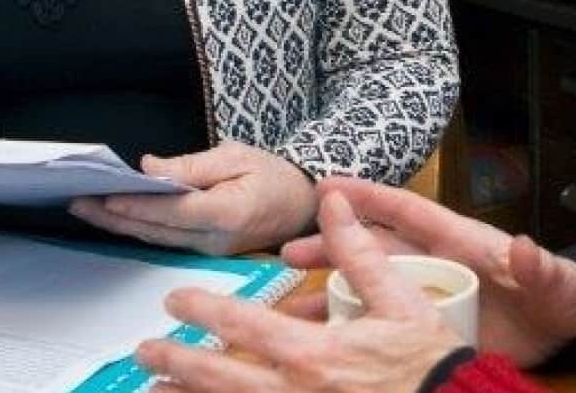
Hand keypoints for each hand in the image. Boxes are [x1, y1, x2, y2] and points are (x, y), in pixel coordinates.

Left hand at [68, 141, 315, 254]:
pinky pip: (164, 241)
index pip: (172, 211)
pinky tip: (114, 217)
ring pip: (154, 239)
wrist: (301, 205)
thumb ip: (192, 165)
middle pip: (155, 230)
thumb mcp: (237, 156)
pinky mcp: (205, 253)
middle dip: (113, 215)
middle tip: (77, 201)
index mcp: (228, 213)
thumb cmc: (273, 176)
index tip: (104, 194)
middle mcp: (216, 241)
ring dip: (118, 224)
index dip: (136, 204)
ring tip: (85, 207)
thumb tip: (149, 167)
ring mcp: (209, 252)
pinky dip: (136, 228)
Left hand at [135, 191, 461, 391]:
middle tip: (145, 350)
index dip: (205, 310)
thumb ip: (359, 252)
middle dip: (177, 363)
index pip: (245, 326)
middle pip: (220, 379)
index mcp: (317, 354)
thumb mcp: (401, 301)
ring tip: (154, 391)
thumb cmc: (430, 364)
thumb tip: (333, 200)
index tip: (176, 299)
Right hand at [281, 178, 575, 367]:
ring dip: (332, 290)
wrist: (567, 332)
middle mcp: (436, 265)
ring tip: (290, 296)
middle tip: (289, 249)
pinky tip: (323, 339)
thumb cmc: (559, 296)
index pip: (408, 212)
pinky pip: (382, 326)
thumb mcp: (552, 281)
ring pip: (370, 288)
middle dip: (333, 245)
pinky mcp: (429, 330)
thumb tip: (522, 244)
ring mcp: (430, 298)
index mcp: (461, 242)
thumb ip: (537, 265)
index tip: (328, 186)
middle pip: (376, 249)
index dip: (370, 197)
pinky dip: (352, 330)